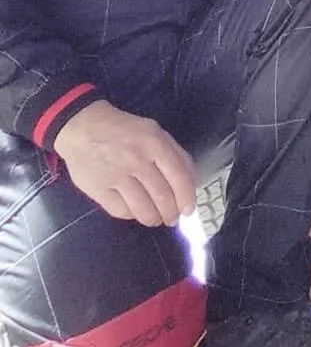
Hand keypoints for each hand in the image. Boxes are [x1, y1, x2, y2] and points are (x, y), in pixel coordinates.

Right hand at [54, 100, 196, 227]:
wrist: (83, 127)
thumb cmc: (124, 130)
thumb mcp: (155, 132)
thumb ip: (176, 154)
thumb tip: (191, 183)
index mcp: (154, 143)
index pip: (179, 177)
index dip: (187, 198)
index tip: (188, 210)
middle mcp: (136, 160)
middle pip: (162, 197)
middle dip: (171, 213)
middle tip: (172, 218)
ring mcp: (116, 176)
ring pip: (143, 209)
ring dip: (154, 219)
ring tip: (156, 218)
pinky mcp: (98, 189)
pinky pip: (121, 212)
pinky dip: (132, 215)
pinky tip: (135, 211)